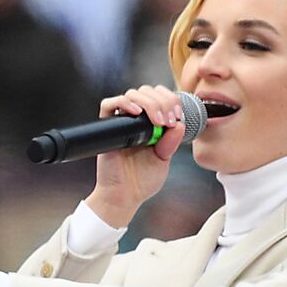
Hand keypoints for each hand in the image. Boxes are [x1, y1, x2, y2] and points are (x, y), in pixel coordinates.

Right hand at [86, 84, 186, 227]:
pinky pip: (109, 104)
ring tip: (158, 122)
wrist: (124, 196)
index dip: (171, 100)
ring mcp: (121, 122)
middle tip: (168, 120)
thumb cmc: (141, 181)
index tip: (178, 116)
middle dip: (163, 101)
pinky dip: (124, 103)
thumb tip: (179, 123)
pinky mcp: (107, 127)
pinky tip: (137, 114)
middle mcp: (135, 120)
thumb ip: (171, 142)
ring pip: (133, 94)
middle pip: (147, 91)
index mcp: (150, 125)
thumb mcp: (164, 159)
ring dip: (150, 103)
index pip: (159, 97)